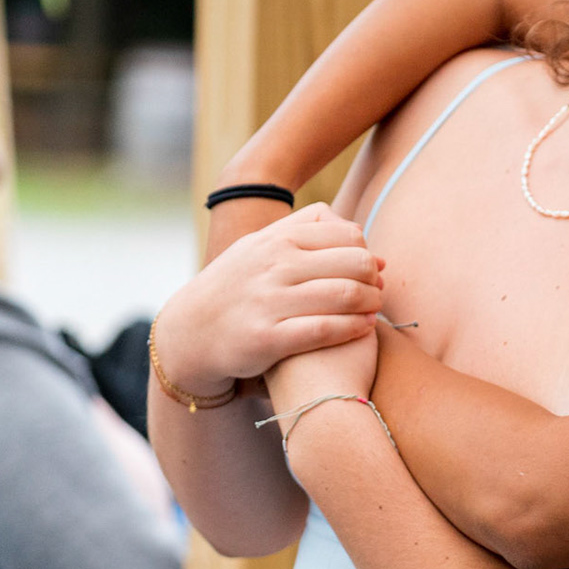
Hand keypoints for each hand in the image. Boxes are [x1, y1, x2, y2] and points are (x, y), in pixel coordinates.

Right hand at [155, 202, 382, 397]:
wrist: (190, 332)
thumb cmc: (237, 286)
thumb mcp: (260, 245)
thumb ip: (307, 230)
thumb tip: (360, 233)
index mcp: (277, 240)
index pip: (347, 236)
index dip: (368, 253)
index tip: (373, 269)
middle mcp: (274, 266)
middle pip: (354, 263)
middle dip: (375, 278)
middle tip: (379, 290)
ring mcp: (270, 302)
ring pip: (345, 295)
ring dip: (371, 303)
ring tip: (375, 309)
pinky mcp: (268, 339)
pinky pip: (325, 329)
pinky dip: (354, 328)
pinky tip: (365, 328)